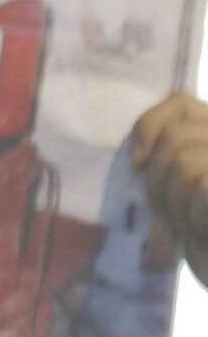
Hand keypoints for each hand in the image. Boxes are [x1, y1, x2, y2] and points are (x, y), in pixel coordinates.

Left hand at [134, 93, 207, 289]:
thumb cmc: (202, 228)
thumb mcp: (178, 186)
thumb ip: (168, 156)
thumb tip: (138, 154)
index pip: (181, 103)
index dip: (149, 126)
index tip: (135, 162)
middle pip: (175, 139)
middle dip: (157, 180)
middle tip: (166, 213)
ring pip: (184, 163)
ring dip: (174, 203)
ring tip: (188, 224)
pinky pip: (201, 185)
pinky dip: (192, 215)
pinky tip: (203, 232)